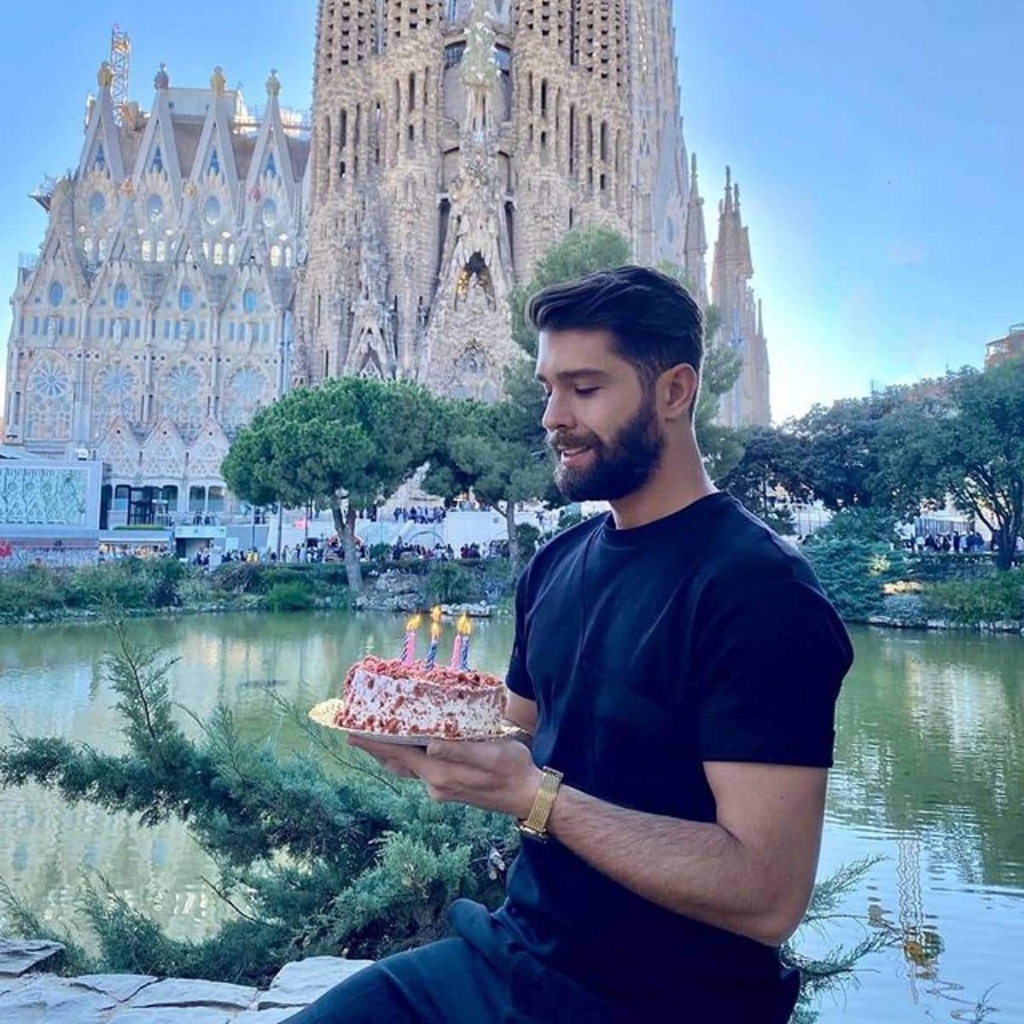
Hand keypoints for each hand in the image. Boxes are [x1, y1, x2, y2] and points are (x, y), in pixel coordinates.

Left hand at [348, 734, 542, 818]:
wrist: (528, 797)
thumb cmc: (514, 770)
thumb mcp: (492, 754)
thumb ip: (460, 751)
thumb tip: (431, 745)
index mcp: (440, 774)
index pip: (398, 755)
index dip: (374, 744)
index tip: (350, 733)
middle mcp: (435, 783)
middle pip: (398, 762)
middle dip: (377, 747)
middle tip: (354, 729)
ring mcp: (441, 788)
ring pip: (408, 766)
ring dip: (392, 751)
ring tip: (376, 734)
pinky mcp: (449, 787)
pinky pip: (421, 769)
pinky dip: (409, 755)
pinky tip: (411, 744)